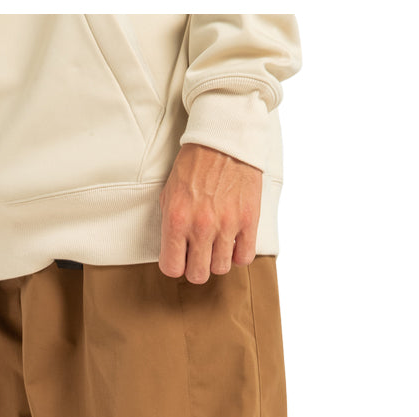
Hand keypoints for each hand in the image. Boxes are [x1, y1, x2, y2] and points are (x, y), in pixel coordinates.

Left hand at [158, 143, 262, 283]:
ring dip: (218, 260)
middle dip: (196, 267)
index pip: (172, 268)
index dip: (176, 265)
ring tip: (218, 244)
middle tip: (199, 253)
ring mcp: (227, 225)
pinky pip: (245, 258)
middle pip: (198, 275)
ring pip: (221, 268)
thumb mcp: (169, 193)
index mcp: (177, 220)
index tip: (180, 257)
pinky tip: (234, 241)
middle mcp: (201, 226)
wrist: (224, 139)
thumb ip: (170, 225)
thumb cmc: (194, 165)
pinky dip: (239, 254)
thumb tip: (173, 250)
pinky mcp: (249, 220)